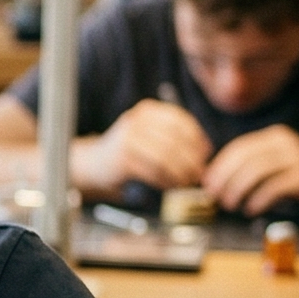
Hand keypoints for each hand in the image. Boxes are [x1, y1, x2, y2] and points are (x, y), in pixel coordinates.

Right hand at [72, 98, 210, 194]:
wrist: (94, 163)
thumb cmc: (129, 151)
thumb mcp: (149, 135)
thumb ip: (173, 138)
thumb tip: (204, 152)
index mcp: (147, 110)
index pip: (180, 121)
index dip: (197, 139)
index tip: (204, 155)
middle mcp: (137, 120)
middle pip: (175, 140)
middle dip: (191, 160)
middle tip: (198, 173)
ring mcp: (127, 138)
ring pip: (166, 157)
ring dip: (180, 173)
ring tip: (186, 182)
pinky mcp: (122, 158)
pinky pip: (153, 171)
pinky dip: (166, 181)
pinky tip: (170, 186)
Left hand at [202, 124, 298, 215]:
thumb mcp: (283, 161)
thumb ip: (257, 165)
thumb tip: (221, 180)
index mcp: (275, 137)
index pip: (238, 148)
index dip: (219, 166)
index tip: (208, 183)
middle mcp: (285, 144)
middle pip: (243, 160)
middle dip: (224, 180)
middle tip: (215, 197)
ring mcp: (296, 160)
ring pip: (255, 173)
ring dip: (237, 191)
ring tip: (231, 205)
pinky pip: (273, 188)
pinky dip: (257, 200)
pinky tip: (252, 210)